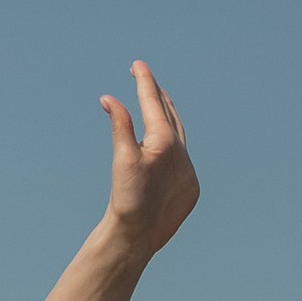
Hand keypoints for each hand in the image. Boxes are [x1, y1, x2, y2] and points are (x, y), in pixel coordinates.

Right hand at [98, 59, 198, 261]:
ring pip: (179, 133)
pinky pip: (182, 155)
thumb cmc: (126, 198)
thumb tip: (110, 99)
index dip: (144, 81)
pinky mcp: (191, 186)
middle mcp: (182, 152)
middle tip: (144, 77)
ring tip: (158, 101)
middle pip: (169, 114)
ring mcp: (189, 169)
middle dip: (156, 94)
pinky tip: (164, 144)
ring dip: (167, 116)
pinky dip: (172, 142)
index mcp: (165, 141)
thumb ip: (120, 126)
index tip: (138, 64)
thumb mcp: (121, 158)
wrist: (139, 235)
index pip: (153, 102)